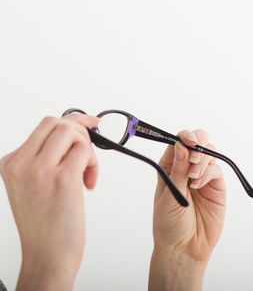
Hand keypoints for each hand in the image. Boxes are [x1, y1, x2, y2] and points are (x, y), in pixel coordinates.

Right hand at [0, 113, 98, 290]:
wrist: (46, 256)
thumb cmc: (43, 224)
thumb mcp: (29, 185)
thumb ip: (42, 158)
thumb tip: (71, 130)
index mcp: (10, 163)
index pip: (42, 127)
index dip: (70, 123)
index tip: (86, 124)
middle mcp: (20, 164)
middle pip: (55, 123)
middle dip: (79, 133)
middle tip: (86, 154)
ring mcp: (39, 170)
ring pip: (70, 132)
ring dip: (86, 148)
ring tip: (85, 172)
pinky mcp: (62, 179)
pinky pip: (83, 151)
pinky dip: (92, 163)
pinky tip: (88, 183)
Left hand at [149, 129, 225, 290]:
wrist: (183, 247)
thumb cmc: (169, 223)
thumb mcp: (169, 194)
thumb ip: (177, 170)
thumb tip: (180, 145)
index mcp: (168, 167)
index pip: (176, 143)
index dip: (182, 137)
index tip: (186, 140)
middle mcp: (186, 169)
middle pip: (196, 143)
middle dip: (197, 143)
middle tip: (194, 156)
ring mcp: (202, 177)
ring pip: (209, 153)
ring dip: (203, 159)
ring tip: (193, 177)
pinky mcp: (216, 187)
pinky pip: (216, 170)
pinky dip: (209, 172)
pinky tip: (198, 184)